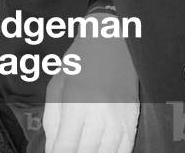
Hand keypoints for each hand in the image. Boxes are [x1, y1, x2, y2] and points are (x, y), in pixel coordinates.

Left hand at [42, 31, 138, 152]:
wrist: (112, 42)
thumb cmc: (79, 61)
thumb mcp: (57, 84)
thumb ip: (52, 118)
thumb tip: (52, 148)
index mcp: (77, 103)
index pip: (66, 146)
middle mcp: (100, 115)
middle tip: (65, 152)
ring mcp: (120, 120)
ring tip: (80, 151)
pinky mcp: (133, 122)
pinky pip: (124, 151)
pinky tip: (99, 151)